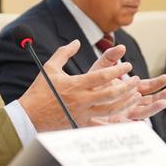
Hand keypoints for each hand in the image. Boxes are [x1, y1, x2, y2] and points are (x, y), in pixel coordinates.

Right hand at [18, 40, 146, 130]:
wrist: (29, 117)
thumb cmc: (39, 91)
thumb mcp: (50, 67)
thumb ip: (64, 52)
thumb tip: (76, 42)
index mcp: (75, 85)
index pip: (103, 76)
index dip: (118, 70)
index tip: (128, 65)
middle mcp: (82, 100)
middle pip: (112, 94)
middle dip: (127, 86)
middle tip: (136, 80)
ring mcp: (83, 114)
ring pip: (112, 109)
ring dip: (126, 101)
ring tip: (135, 95)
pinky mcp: (82, 123)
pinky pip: (104, 121)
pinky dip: (117, 117)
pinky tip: (125, 112)